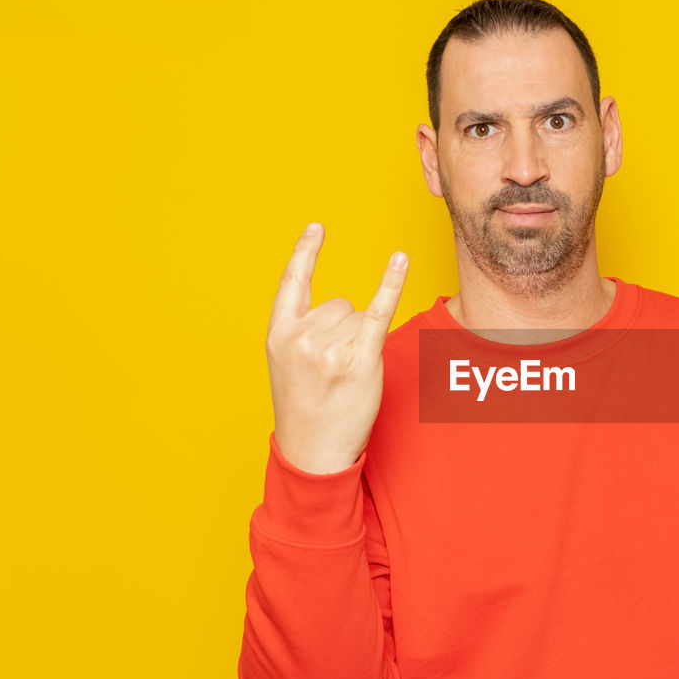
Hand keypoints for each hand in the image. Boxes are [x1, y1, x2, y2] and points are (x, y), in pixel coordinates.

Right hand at [266, 222, 408, 473]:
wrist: (312, 451)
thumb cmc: (305, 409)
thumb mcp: (287, 366)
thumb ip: (303, 333)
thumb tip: (346, 310)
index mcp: (278, 334)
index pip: (292, 282)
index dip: (305, 252)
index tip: (317, 227)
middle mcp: (302, 337)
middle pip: (340, 305)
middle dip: (344, 332)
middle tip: (333, 371)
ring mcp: (329, 349)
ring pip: (360, 317)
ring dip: (361, 342)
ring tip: (346, 377)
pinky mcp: (359, 361)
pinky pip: (378, 312)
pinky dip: (391, 285)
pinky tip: (400, 260)